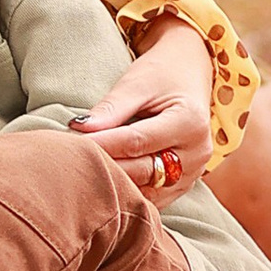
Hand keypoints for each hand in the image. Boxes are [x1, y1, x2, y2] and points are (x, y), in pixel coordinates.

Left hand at [70, 18, 215, 191]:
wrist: (190, 73)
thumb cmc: (162, 73)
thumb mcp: (137, 83)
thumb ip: (111, 108)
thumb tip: (79, 128)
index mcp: (190, 122)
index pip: (137, 141)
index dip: (103, 144)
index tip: (73, 142)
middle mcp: (197, 152)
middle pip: (143, 170)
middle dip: (107, 165)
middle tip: (73, 160)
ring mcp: (195, 172)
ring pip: (148, 190)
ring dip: (118, 183)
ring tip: (87, 172)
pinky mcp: (186, 184)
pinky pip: (154, 197)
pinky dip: (131, 191)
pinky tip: (108, 182)